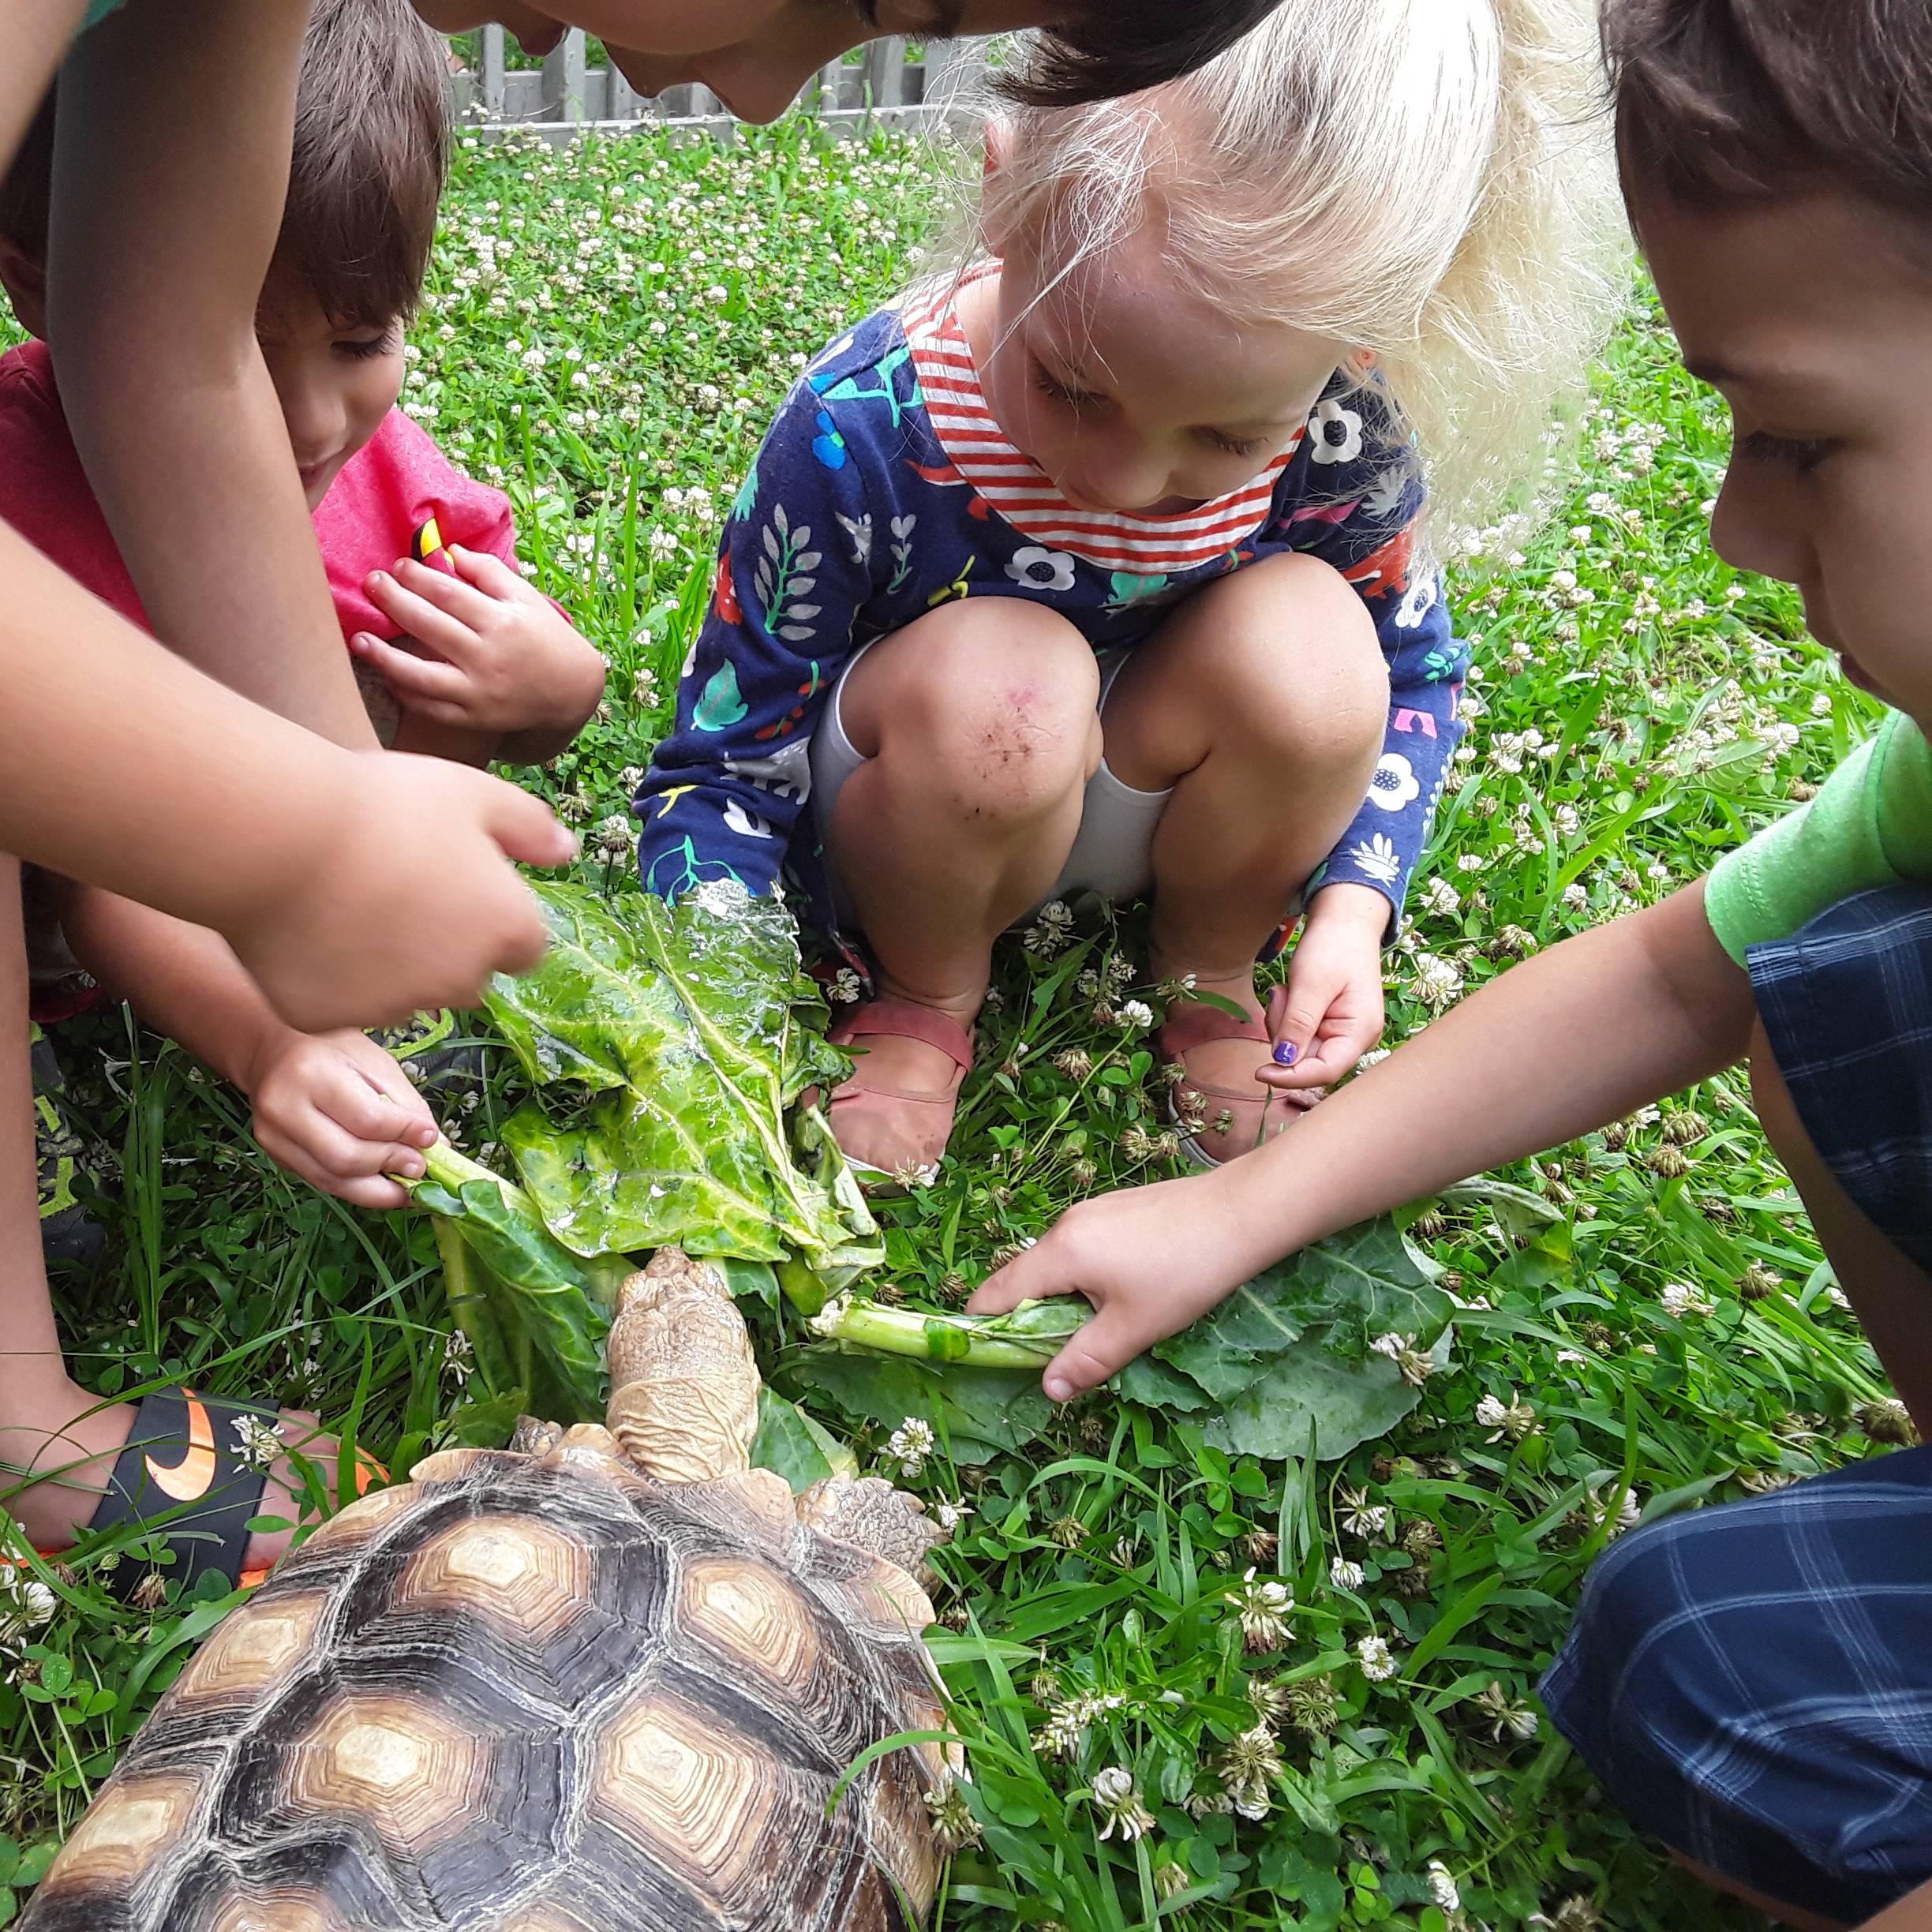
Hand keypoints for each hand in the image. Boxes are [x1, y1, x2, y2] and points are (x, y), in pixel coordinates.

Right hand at [227, 751, 574, 1032]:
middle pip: (468, 978)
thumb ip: (530, 827)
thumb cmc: (384, 805)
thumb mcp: (475, 792)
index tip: (459, 884)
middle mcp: (460, 982)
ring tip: (347, 903)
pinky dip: (329, 977)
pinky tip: (305, 927)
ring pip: (404, 994)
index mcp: (507, 931)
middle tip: (399, 891)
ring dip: (390, 966)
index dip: (496, 916)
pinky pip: (339, 1002)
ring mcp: (394, 1007)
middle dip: (448, 949)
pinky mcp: (329, 1018)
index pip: (524, 946)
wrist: (279, 837)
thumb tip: (566, 852)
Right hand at [245, 1029, 438, 1209]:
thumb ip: (406, 1103)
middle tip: (421, 1166)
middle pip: (347, 1158)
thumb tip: (436, 1144)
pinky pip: (322, 1182)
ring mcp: (274, 1137)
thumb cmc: (330, 1051)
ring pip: (333, 1180)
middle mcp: (285, 1109)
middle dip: (391, 1166)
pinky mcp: (275, 1156)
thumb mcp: (374, 1062)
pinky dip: (358, 1187)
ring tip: (408, 1183)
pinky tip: (382, 1182)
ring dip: (378, 1189)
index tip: (431, 1138)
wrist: (271, 1054)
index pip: (367, 1119)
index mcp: (313, 1074)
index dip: (405, 1134)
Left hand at [350, 546, 605, 741]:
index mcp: (503, 622)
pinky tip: (387, 675)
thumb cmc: (547, 638)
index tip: (397, 566)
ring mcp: (479, 692)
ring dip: (384, 656)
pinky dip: (405, 692)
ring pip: (420, 674)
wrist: (572, 692)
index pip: (449, 593)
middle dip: (394, 601)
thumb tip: (450, 552)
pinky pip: (431, 707)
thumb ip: (490, 573)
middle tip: (372, 584)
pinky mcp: (474, 718)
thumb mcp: (528, 599)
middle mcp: (488, 657)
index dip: (417, 577)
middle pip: (429, 625)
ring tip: (358, 639)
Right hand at [966, 1166, 1280, 1401]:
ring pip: (1057, 1262)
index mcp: (1061, 1253)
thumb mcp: (1135, 1328)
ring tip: (1102, 1326)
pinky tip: (1127, 1292)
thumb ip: (1087, 1359)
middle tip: (1059, 1353)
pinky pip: (1083, 1247)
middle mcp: (1066, 1224)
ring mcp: (1093, 1210)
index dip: (986, 1328)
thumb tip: (1050, 1389)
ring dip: (1064, 1297)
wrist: (1243, 1214)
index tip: (995, 1358)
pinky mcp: (1118, 1206)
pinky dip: (1087, 1275)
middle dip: (1031, 1317)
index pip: (996, 1293)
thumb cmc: (1187, 1273)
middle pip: (1025, 1276)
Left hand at [1261, 883, 1388, 1097]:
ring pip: (1298, 1049)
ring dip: (1282, 1023)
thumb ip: (1298, 1023)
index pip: (1326, 1071)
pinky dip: (1286, 1018)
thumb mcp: (1311, 983)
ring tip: (1287, 990)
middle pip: (1308, 1061)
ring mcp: (1342, 1033)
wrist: (1344, 922)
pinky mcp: (1327, 1026)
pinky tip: (1290, 993)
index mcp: (1360, 1031)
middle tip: (1280, 996)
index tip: (1259, 1072)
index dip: (1291, 1077)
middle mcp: (1356, 1039)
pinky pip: (1298, 1035)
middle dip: (1284, 1035)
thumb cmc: (1334, 946)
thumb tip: (1283, 1060)